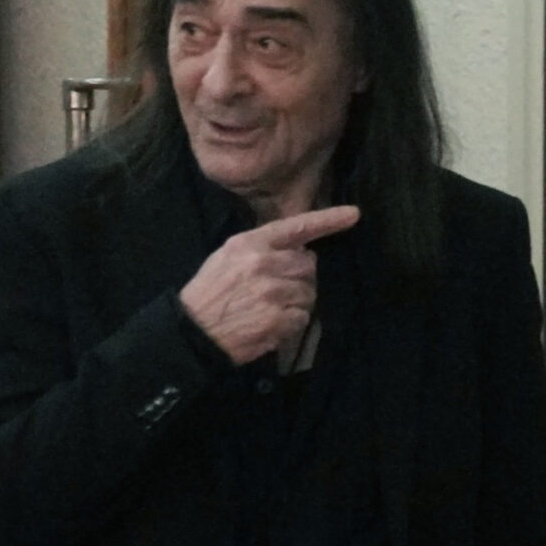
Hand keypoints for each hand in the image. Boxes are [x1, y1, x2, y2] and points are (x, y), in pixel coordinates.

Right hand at [178, 206, 360, 364]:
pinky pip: (302, 318)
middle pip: (309, 265)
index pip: (296, 227)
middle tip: (279, 289)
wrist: (193, 331)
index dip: (328, 220)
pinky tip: (271, 324)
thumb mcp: (227, 257)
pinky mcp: (278, 320)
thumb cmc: (209, 293)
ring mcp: (273, 293)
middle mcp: (264, 264)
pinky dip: (292, 323)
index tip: (353, 214)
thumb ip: (261, 248)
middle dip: (300, 277)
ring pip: (309, 293)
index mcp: (250, 243)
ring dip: (297, 302)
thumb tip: (298, 249)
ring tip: (272, 308)